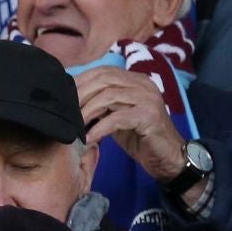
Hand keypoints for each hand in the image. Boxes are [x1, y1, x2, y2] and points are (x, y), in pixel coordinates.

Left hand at [74, 68, 187, 182]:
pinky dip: (99, 128)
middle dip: (80, 95)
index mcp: (135, 80)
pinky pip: (117, 118)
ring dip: (86, 112)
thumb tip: (72, 100)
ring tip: (74, 127)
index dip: (81, 81)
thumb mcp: (116, 116)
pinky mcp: (149, 116)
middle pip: (104, 80)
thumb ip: (101, 105)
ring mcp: (148, 98)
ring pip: (108, 96)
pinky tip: (88, 139)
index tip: (63, 96)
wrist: (168, 159)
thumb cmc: (140, 138)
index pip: (103, 71)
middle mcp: (143, 84)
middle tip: (65, 112)